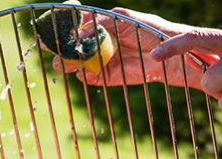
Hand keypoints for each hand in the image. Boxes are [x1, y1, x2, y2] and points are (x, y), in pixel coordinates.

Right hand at [53, 8, 214, 88]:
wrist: (168, 55)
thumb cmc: (150, 30)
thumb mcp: (124, 19)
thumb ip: (102, 22)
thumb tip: (79, 30)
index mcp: (100, 24)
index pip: (75, 24)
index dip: (62, 26)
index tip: (52, 28)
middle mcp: (96, 42)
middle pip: (70, 45)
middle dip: (59, 47)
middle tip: (53, 48)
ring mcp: (99, 60)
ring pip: (75, 63)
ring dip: (67, 63)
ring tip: (65, 62)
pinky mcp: (105, 77)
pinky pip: (88, 77)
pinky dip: (83, 75)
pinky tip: (83, 71)